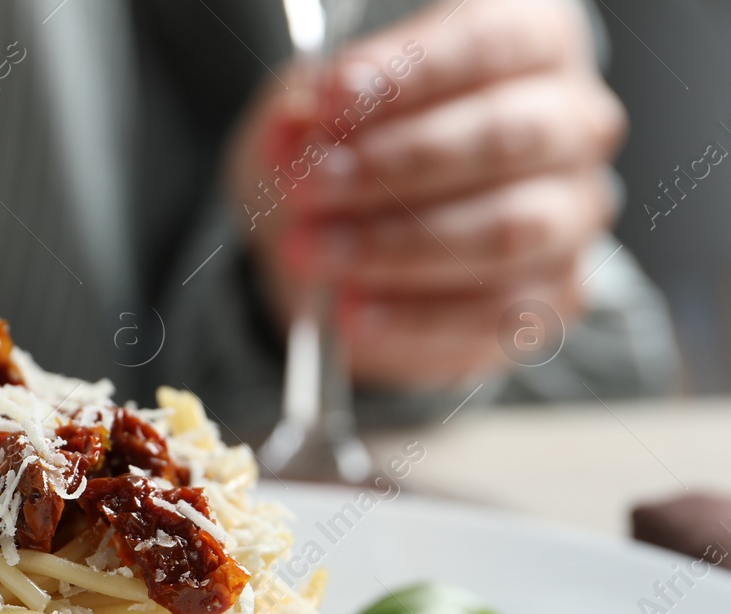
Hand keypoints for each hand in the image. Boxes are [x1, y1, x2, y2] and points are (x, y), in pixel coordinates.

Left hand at [224, 0, 625, 390]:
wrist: (367, 244)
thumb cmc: (359, 150)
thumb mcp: (318, 116)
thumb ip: (310, 112)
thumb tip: (295, 130)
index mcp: (534, 42)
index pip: (490, 44)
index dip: (410, 72)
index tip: (333, 99)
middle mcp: (573, 122)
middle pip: (502, 136)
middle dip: (392, 166)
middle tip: (310, 185)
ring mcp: (573, 214)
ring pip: (503, 230)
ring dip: (393, 245)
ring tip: (312, 251)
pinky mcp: (555, 295)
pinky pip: (494, 311)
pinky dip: (413, 317)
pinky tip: (349, 312)